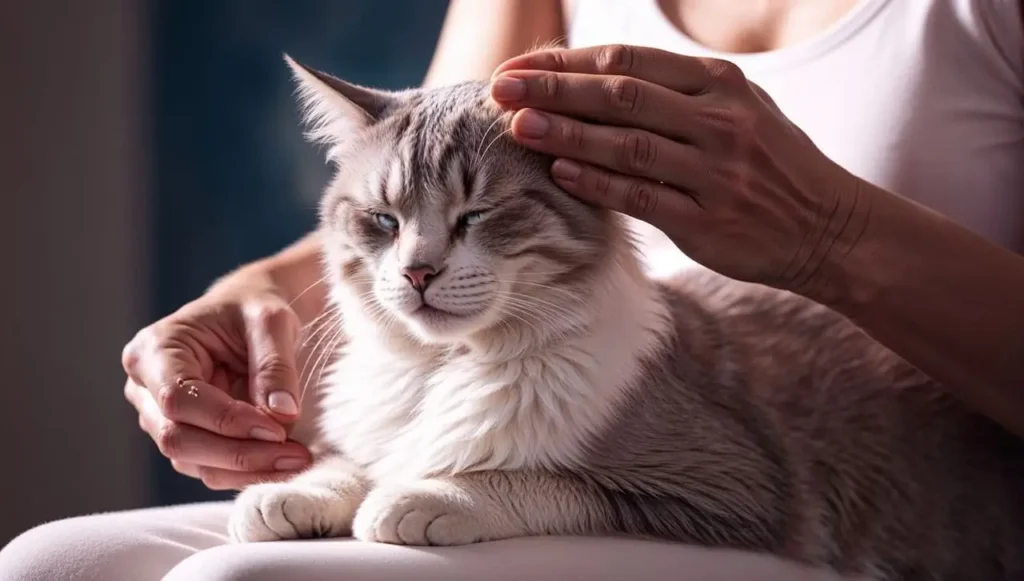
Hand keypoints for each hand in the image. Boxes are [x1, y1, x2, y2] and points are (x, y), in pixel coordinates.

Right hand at [122, 273, 311, 489]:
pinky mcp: (185, 437)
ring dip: (246, 469)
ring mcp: (160, 417)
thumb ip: (274, 366)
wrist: (254, 315)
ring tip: (298, 461)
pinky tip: (283, 464)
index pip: (178, 399)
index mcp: (155, 349)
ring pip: (192, 461)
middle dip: (238, 453)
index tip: (278, 429)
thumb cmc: (256, 308)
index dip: (226, 420)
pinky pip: (208, 467)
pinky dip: (246, 471)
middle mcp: (145, 387)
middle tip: (295, 456)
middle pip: (177, 439)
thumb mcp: (272, 321)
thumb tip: (282, 415)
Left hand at [490, 45, 866, 292]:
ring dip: (566, 133)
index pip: (628, 63)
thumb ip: (677, 92)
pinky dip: (596, 183)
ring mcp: (714, 171)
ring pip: (626, 145)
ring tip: (516, 126)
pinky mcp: (707, 221)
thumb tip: (596, 79)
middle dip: (553, 90)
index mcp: (720, 84)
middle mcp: (718, 120)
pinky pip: (639, 197)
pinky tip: (558, 172)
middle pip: (620, 96)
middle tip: (501, 90)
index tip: (521, 69)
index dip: (568, 64)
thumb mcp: (739, 107)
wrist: (831, 228)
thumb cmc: (772, 164)